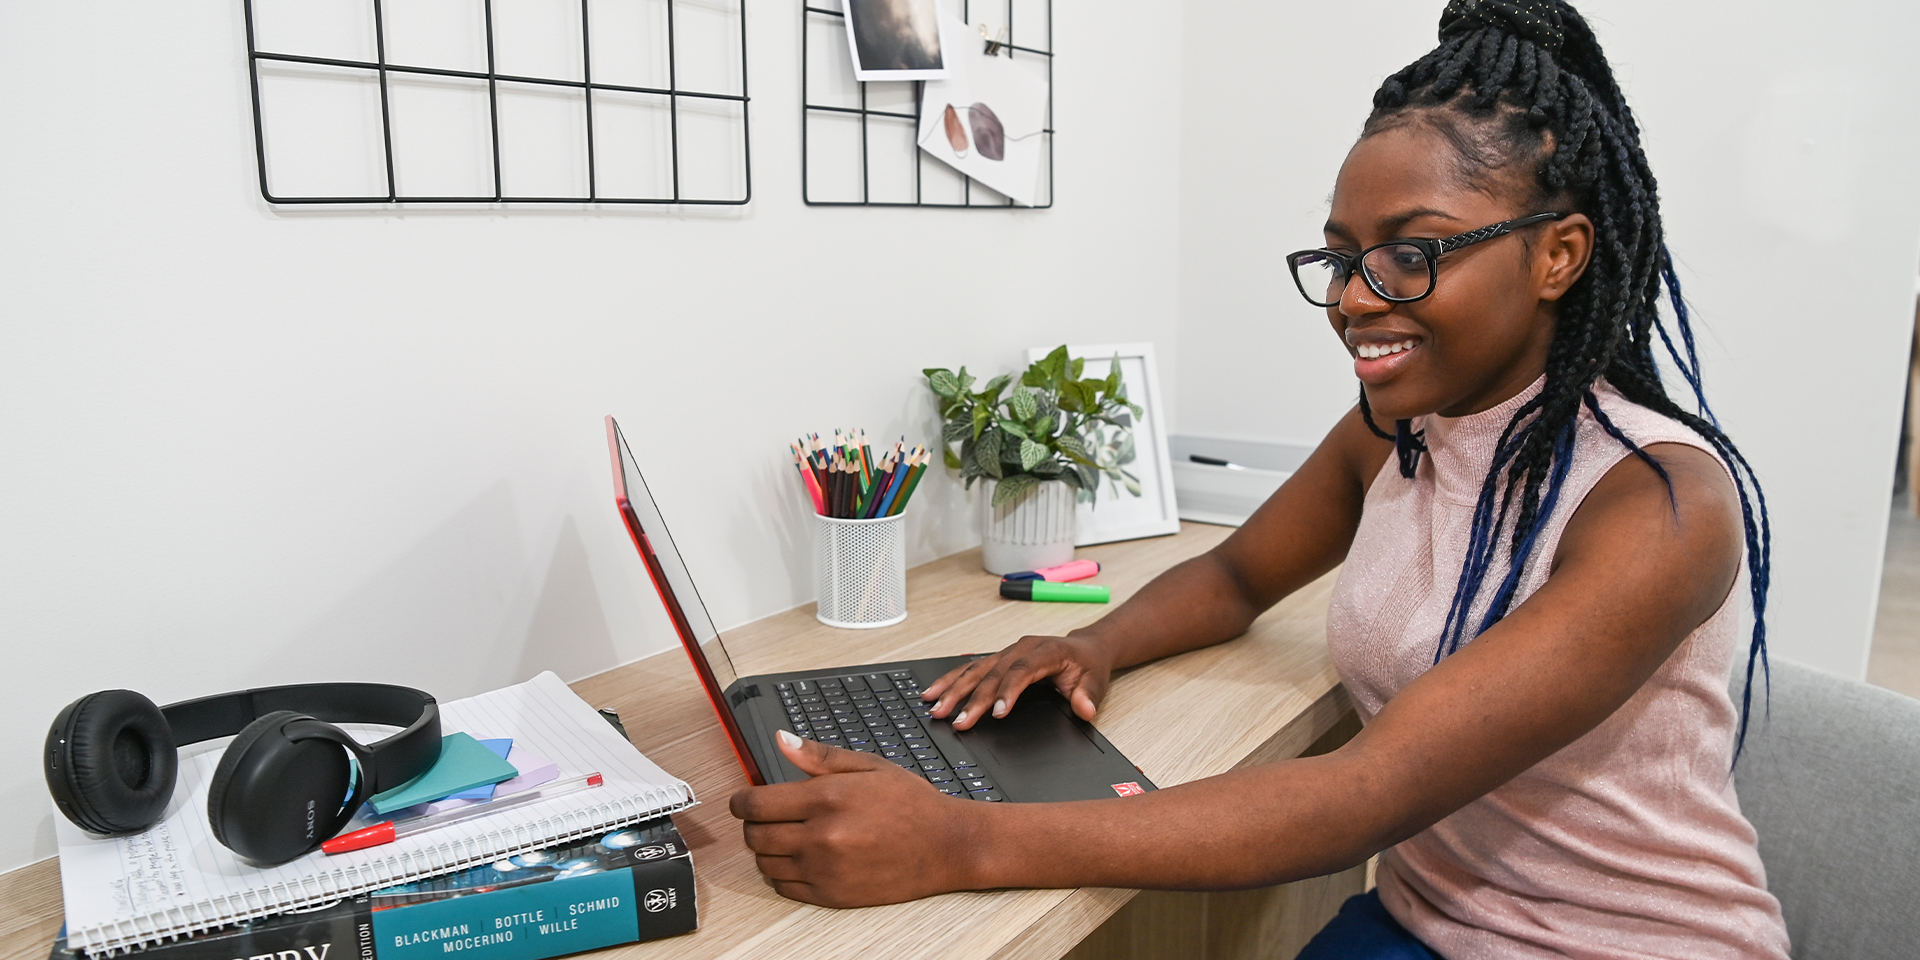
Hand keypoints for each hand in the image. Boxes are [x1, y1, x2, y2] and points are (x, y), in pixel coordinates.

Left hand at [729, 730, 983, 906]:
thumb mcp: (869, 766)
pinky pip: (784, 887)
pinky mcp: (831, 894)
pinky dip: (783, 874)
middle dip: (753, 823)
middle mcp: (820, 836)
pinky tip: (800, 859)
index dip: (741, 801)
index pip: (755, 804)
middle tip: (769, 816)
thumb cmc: (912, 805)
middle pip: (754, 835)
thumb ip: (819, 756)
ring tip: (787, 837)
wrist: (946, 846)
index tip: (744, 799)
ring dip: (766, 850)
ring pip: (764, 863)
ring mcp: (824, 869)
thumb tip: (782, 741)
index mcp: (826, 798)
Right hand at [922, 633, 1113, 729]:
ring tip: (934, 707)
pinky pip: (972, 669)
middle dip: (972, 698)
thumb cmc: (1088, 665)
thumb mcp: (1097, 681)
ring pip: (976, 669)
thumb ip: (1089, 696)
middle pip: (992, 673)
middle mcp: (1022, 648)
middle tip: (957, 721)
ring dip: (953, 689)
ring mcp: (1007, 652)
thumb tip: (1084, 709)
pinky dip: (952, 681)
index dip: (1008, 691)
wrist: (1086, 648)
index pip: (1022, 671)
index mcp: (1046, 651)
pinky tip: (935, 692)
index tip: (997, 713)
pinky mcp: (998, 659)